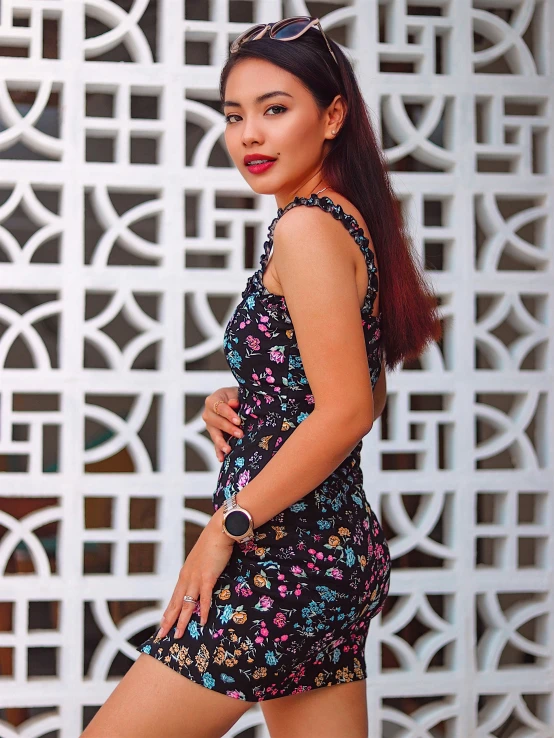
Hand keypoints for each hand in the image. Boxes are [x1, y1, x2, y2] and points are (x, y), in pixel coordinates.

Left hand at [156, 509, 233, 638]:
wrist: (219, 530)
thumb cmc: (212, 544)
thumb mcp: (201, 560)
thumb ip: (199, 571)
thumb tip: (200, 579)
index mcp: (185, 574)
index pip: (174, 596)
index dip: (169, 611)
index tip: (162, 623)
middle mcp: (187, 577)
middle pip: (176, 603)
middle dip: (169, 621)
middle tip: (161, 636)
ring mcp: (196, 578)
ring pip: (187, 604)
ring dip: (182, 621)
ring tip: (178, 635)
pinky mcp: (207, 577)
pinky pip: (204, 597)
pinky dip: (203, 610)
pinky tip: (202, 622)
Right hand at [202, 386, 242, 461]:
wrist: (236, 401)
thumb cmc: (237, 396)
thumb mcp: (237, 393)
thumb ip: (235, 398)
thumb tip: (233, 403)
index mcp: (212, 400)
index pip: (220, 407)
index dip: (229, 414)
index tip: (238, 421)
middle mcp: (208, 413)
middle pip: (216, 422)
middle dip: (228, 428)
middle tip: (240, 434)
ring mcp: (210, 426)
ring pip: (214, 434)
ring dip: (221, 442)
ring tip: (228, 449)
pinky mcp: (215, 435)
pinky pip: (215, 444)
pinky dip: (218, 451)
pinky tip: (222, 458)